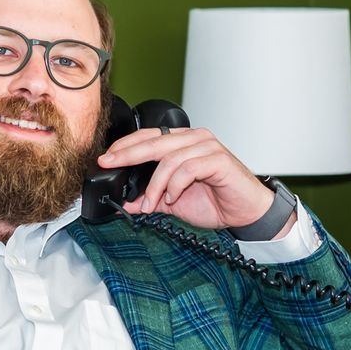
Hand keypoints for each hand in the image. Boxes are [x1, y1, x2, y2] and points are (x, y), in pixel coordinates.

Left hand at [95, 127, 279, 233]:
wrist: (245, 213)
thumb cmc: (215, 201)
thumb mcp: (174, 202)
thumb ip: (151, 199)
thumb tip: (124, 203)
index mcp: (183, 143)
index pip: (148, 136)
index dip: (125, 146)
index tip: (105, 159)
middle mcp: (194, 139)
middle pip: (153, 142)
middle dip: (127, 154)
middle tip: (110, 164)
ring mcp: (208, 147)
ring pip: (169, 159)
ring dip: (156, 185)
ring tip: (151, 203)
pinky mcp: (218, 160)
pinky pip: (188, 168)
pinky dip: (175, 185)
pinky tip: (173, 198)